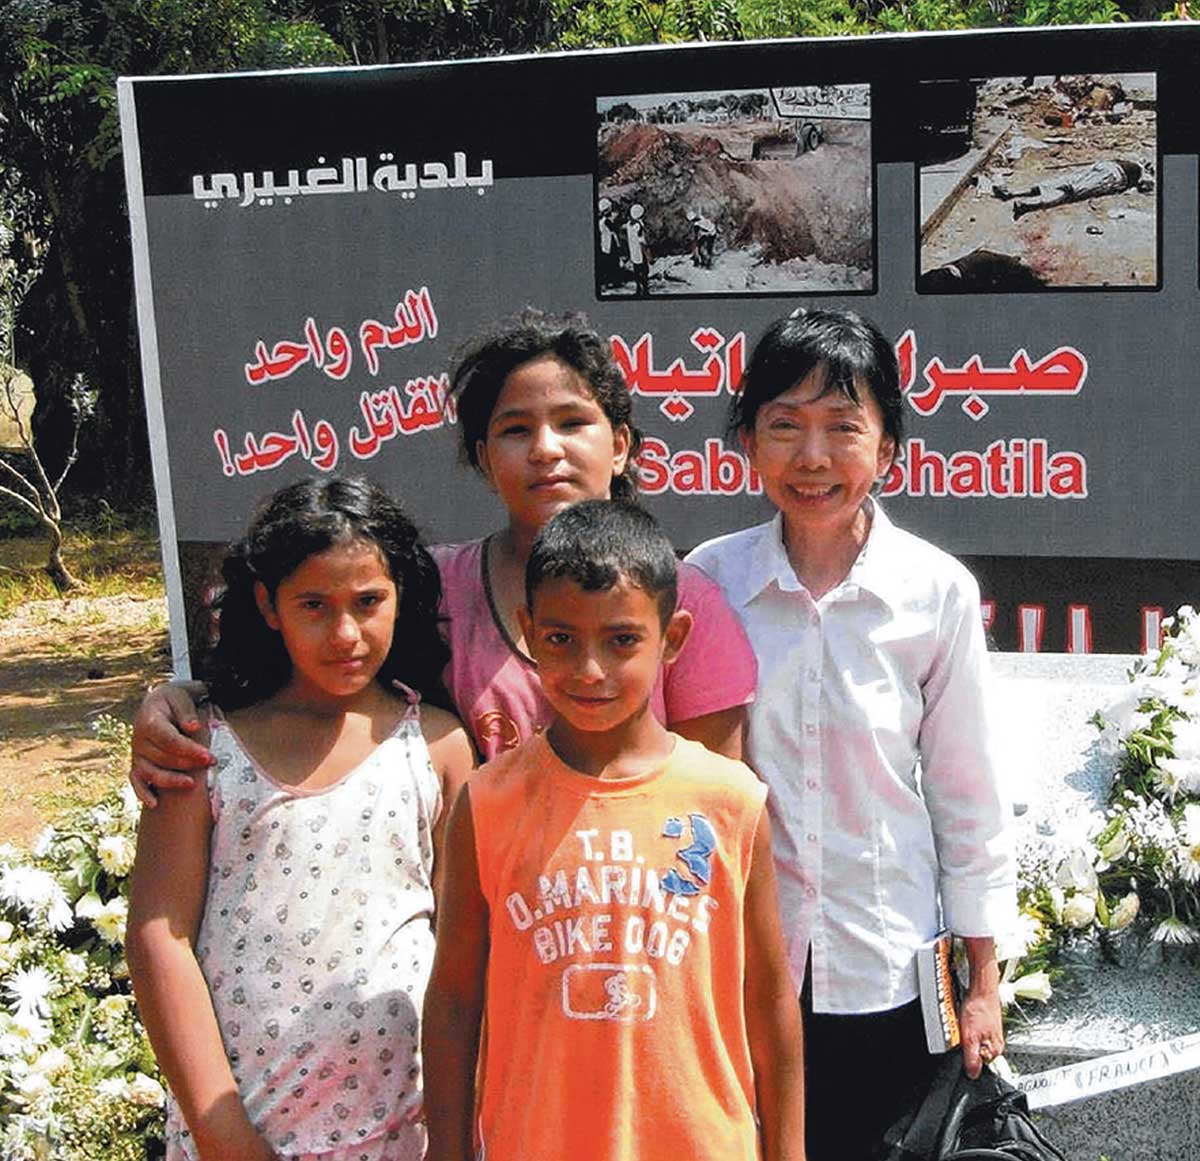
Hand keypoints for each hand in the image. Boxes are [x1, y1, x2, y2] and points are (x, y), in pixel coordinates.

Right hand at [129, 681, 212, 806]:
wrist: (158, 702)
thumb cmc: (174, 700)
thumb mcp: (181, 697)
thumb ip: (187, 712)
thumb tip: (193, 728)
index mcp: (148, 721)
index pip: (169, 740)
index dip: (189, 750)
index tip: (208, 756)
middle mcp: (138, 739)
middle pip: (162, 758)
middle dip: (187, 763)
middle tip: (210, 764)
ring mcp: (136, 754)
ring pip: (149, 772)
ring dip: (170, 781)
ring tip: (191, 784)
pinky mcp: (137, 764)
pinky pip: (136, 781)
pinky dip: (143, 793)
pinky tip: (155, 804)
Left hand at [959, 936, 1003, 1078]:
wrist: (982, 987)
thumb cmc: (979, 1008)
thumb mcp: (971, 1037)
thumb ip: (972, 1057)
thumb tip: (973, 1075)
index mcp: (994, 1050)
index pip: (979, 1065)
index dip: (966, 1058)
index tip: (958, 1049)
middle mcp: (995, 1042)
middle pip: (975, 1052)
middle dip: (963, 1045)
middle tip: (958, 1033)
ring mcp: (990, 1032)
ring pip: (972, 1040)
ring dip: (963, 1035)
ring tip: (960, 1023)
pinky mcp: (985, 1022)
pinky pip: (972, 1030)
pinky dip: (965, 1026)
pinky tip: (962, 1019)